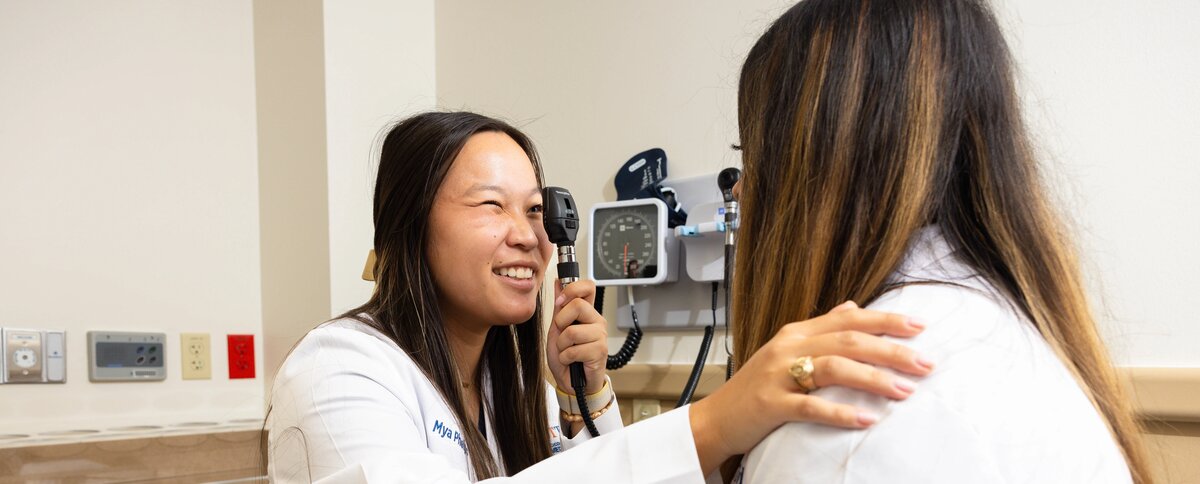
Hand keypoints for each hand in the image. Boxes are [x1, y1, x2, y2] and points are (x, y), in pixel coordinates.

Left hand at [546, 279, 607, 394]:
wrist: (572, 383)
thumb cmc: (566, 357)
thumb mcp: (556, 329)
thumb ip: (559, 307)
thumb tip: (558, 282)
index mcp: (587, 313)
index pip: (588, 286)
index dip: (572, 289)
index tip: (561, 301)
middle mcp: (596, 321)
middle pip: (577, 305)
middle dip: (561, 322)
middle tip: (563, 336)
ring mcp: (600, 335)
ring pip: (572, 331)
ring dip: (562, 345)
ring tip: (567, 352)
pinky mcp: (600, 351)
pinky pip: (574, 349)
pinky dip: (565, 358)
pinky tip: (571, 361)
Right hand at [689, 301, 933, 474]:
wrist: (717, 417)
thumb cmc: (757, 386)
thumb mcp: (787, 350)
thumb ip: (822, 328)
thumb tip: (854, 307)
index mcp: (797, 332)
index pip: (849, 319)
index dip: (886, 321)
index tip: (921, 327)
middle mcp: (788, 347)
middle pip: (848, 341)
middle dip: (891, 350)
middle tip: (926, 363)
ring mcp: (778, 375)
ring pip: (833, 369)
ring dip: (874, 379)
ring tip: (905, 391)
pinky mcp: (771, 405)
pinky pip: (811, 406)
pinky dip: (840, 412)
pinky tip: (866, 419)